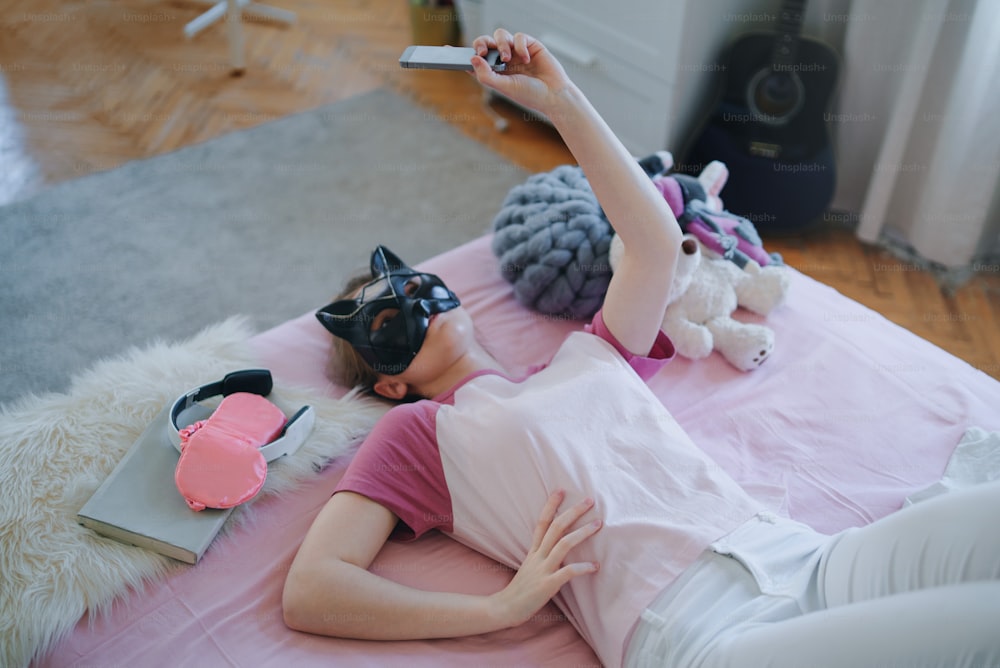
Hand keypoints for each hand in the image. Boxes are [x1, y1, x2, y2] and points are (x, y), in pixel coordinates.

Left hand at [469, 30, 572, 116]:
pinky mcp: (529, 45)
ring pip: (500, 36)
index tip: (446, 48)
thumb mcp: (504, 88)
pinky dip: (520, 46)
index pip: (476, 59)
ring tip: (508, 58)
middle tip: (483, 52)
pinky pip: (519, 37)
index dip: (462, 54)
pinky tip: (526, 59)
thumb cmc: (530, 95)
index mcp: (495, 71)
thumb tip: (472, 58)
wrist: (554, 95)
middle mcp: (504, 60)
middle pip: (485, 43)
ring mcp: (516, 52)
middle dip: (481, 44)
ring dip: (501, 44)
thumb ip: (486, 75)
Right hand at [491, 490, 601, 627]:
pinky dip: (583, 567)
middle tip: (589, 500)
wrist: (505, 608)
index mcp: (533, 551)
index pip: (542, 522)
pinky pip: (568, 572)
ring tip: (598, 524)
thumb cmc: (520, 589)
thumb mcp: (529, 567)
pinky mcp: (548, 584)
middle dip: (573, 512)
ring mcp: (542, 569)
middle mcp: (538, 556)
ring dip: (582, 532)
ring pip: (563, 544)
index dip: (551, 505)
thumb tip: (558, 548)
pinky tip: (595, 566)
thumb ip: (542, 556)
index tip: (561, 490)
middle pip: (556, 527)